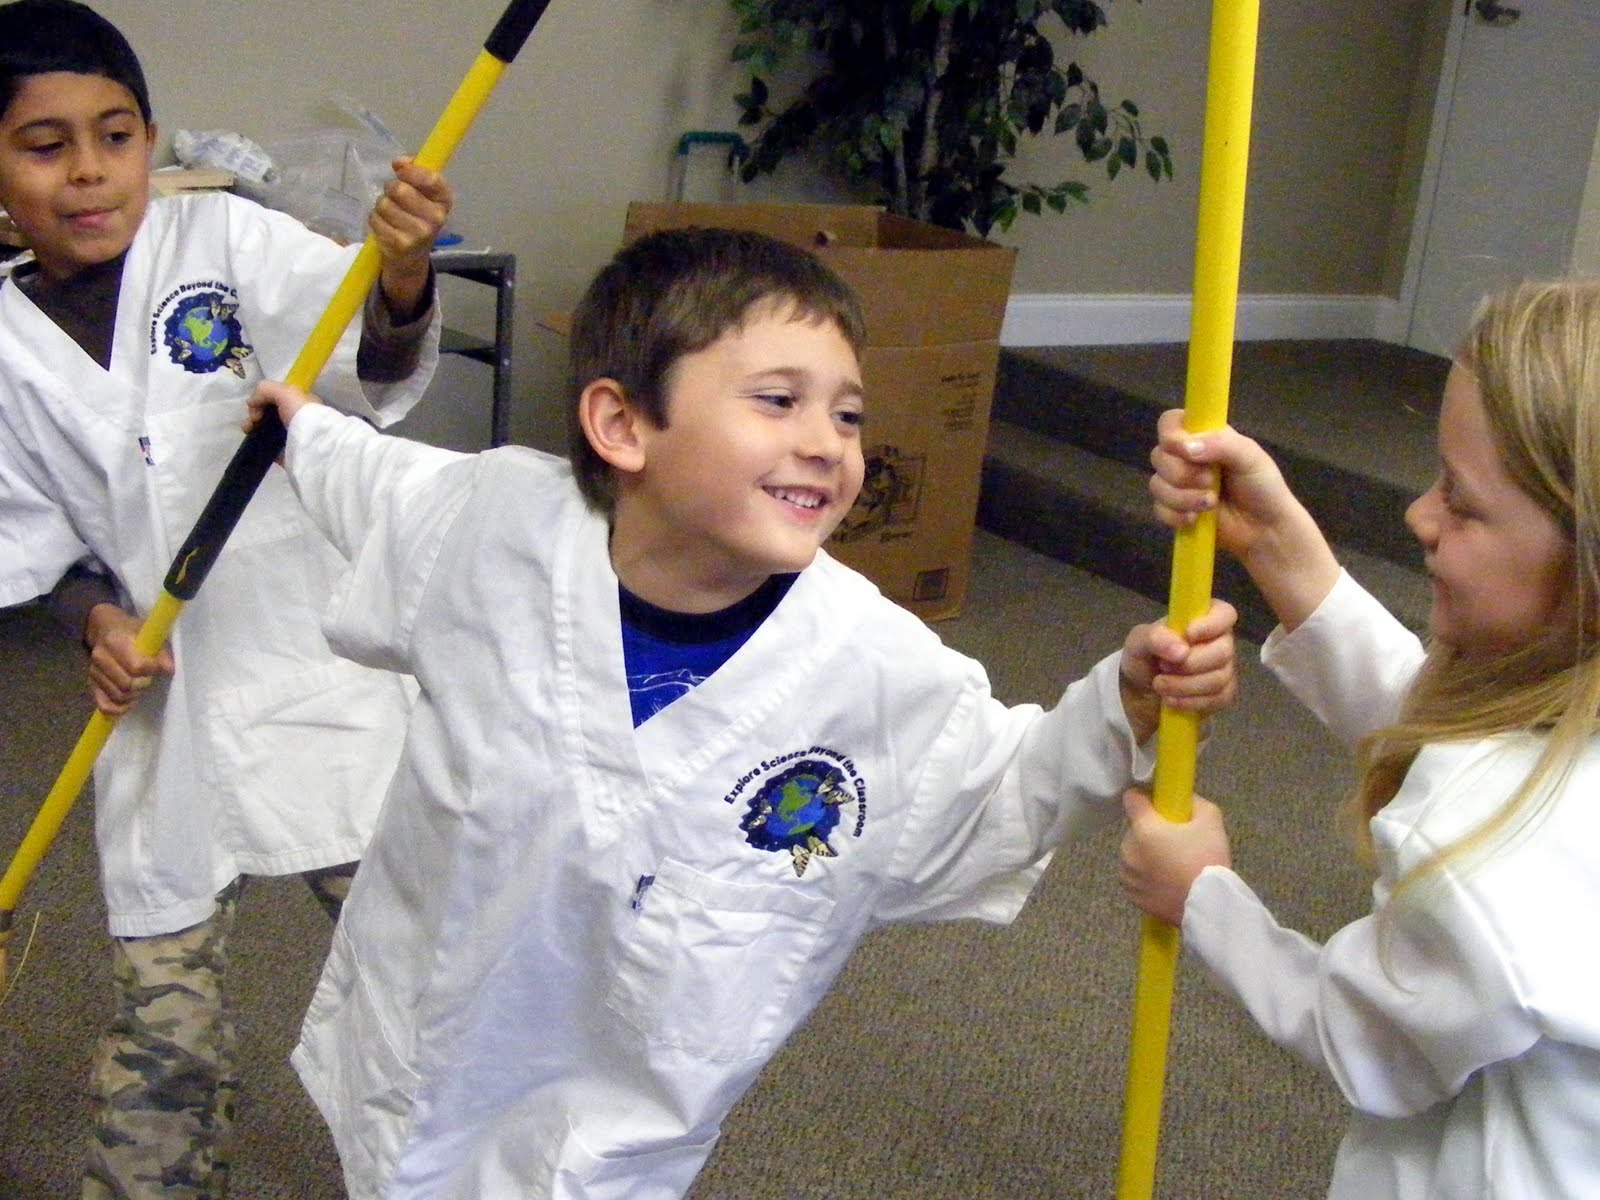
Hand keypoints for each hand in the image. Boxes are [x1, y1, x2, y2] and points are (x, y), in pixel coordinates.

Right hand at [83, 603, 174, 715]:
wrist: (107, 630)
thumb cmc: (133, 632)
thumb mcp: (150, 635)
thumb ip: (162, 652)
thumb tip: (169, 670)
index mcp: (115, 641)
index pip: (136, 667)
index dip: (151, 670)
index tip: (156, 667)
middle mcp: (100, 657)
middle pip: (126, 685)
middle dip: (143, 685)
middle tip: (148, 679)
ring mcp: (94, 672)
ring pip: (118, 696)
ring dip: (134, 696)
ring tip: (139, 687)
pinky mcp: (92, 685)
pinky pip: (104, 705)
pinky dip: (118, 709)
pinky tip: (129, 704)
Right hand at [244, 379, 321, 438]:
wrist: (311, 444)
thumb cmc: (301, 414)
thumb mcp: (285, 392)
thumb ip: (265, 390)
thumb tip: (251, 403)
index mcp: (299, 402)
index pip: (276, 398)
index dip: (262, 400)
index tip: (256, 406)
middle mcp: (295, 418)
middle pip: (268, 413)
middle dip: (254, 414)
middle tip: (252, 420)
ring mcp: (289, 435)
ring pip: (264, 428)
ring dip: (252, 426)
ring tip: (248, 430)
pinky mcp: (283, 451)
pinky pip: (266, 444)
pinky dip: (256, 441)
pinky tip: (252, 440)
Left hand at [371, 156, 453, 316]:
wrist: (411, 257)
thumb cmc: (415, 216)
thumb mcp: (421, 193)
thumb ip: (412, 171)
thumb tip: (399, 162)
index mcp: (444, 200)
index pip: (431, 178)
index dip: (411, 170)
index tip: (399, 169)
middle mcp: (436, 218)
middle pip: (400, 189)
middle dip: (390, 189)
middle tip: (393, 197)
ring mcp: (419, 233)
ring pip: (384, 204)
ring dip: (381, 206)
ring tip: (389, 214)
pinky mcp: (400, 244)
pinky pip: (376, 219)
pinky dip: (375, 220)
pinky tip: (385, 226)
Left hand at [1118, 598, 1238, 743]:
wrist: (1141, 688)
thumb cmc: (1145, 655)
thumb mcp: (1139, 641)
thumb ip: (1155, 637)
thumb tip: (1182, 651)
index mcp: (1204, 619)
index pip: (1225, 614)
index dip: (1211, 625)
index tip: (1188, 635)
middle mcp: (1221, 642)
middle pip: (1224, 652)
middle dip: (1190, 664)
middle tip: (1163, 666)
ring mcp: (1225, 669)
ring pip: (1219, 679)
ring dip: (1185, 685)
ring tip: (1159, 684)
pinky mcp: (1223, 694)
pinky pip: (1218, 699)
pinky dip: (1191, 702)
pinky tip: (1171, 700)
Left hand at [1120, 787, 1229, 926]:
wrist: (1206, 905)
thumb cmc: (1207, 859)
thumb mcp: (1211, 820)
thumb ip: (1194, 802)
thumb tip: (1184, 799)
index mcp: (1144, 827)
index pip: (1131, 799)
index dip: (1145, 799)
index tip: (1159, 806)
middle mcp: (1128, 848)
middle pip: (1135, 829)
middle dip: (1151, 832)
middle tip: (1176, 843)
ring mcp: (1127, 873)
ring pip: (1133, 854)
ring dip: (1146, 855)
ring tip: (1173, 866)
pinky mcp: (1131, 894)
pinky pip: (1134, 877)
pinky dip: (1145, 877)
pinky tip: (1166, 882)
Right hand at [1149, 409, 1339, 630]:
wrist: (1266, 530)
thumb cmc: (1263, 487)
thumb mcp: (1251, 456)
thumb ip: (1221, 444)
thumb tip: (1185, 449)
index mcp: (1203, 437)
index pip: (1170, 423)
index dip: (1170, 435)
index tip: (1184, 450)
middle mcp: (1186, 459)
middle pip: (1158, 456)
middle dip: (1182, 473)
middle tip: (1210, 481)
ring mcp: (1178, 486)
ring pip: (1156, 485)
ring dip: (1182, 497)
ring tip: (1210, 504)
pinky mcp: (1175, 511)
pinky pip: (1159, 509)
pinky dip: (1176, 515)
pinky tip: (1195, 519)